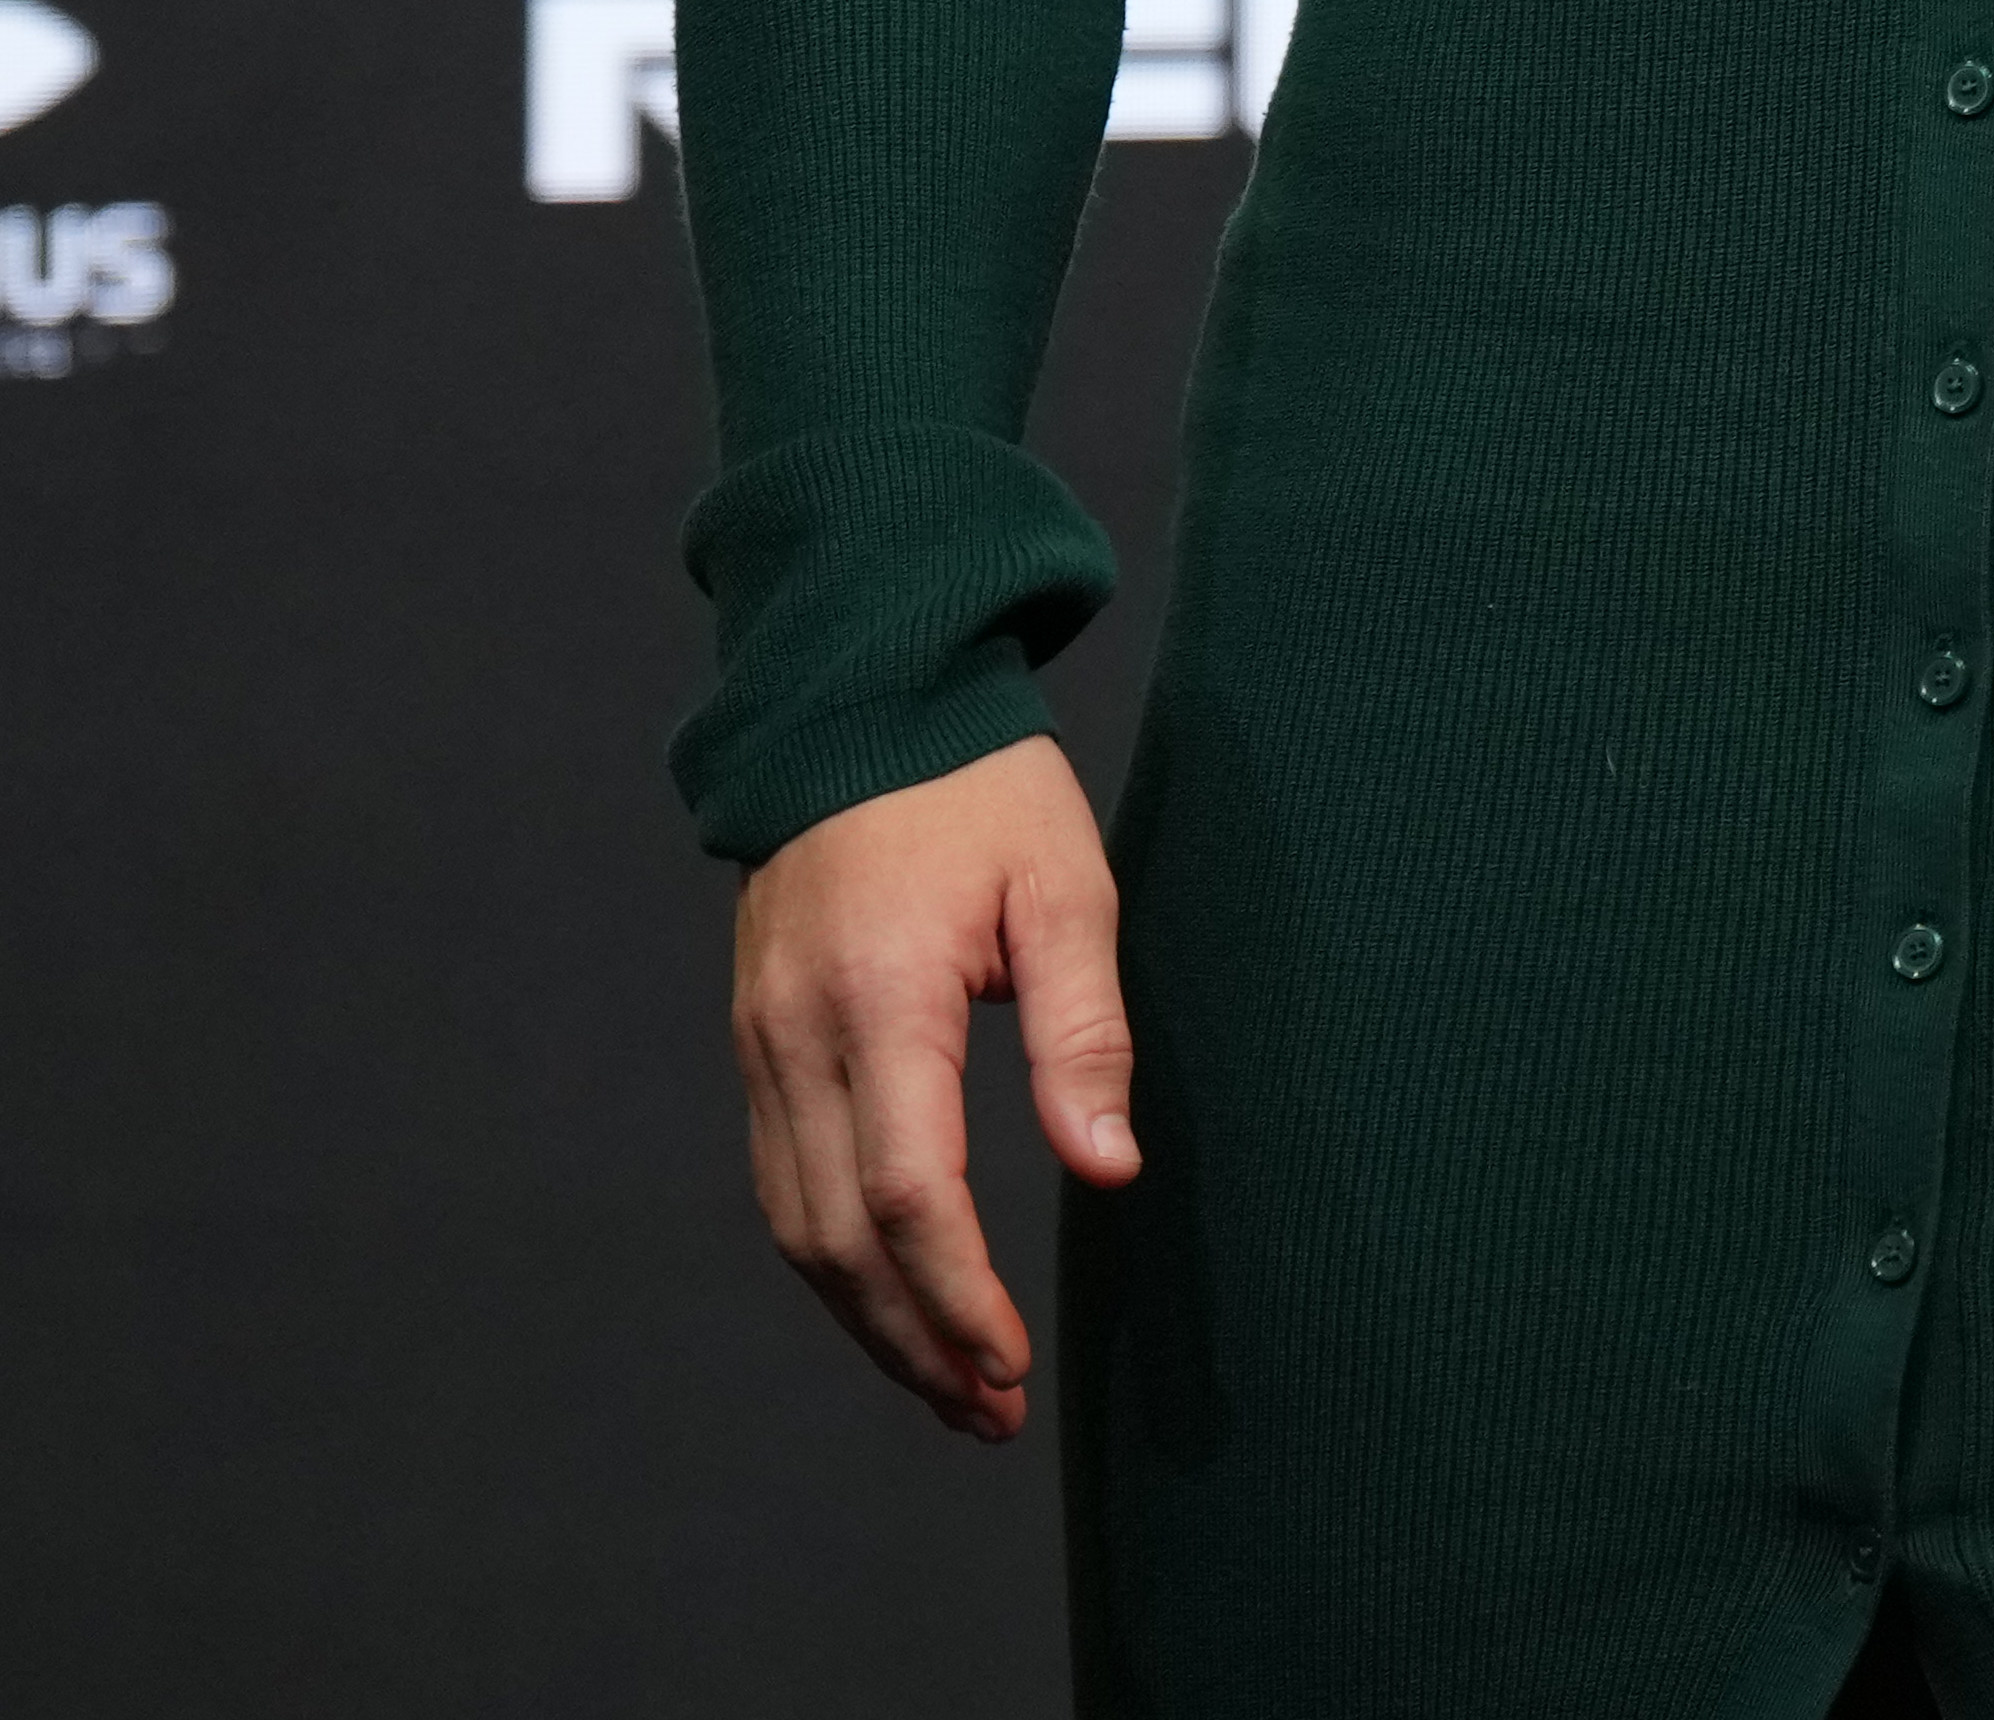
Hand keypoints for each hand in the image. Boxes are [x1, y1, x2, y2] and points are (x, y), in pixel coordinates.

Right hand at [729, 731, 1140, 1438]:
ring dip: (869, 1320)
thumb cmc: (982, 791)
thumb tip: (1109, 1172)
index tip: (1012, 1367)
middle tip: (992, 1413)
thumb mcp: (1066, 890)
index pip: (913, 1193)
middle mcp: (798, 1039)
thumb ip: (1085, 1035)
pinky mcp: (758, 1043)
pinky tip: (894, 1297)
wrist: (858, 707)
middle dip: (914, 1341)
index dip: (960, 1296)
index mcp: (881, 1000)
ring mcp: (762, 1045)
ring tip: (951, 1386)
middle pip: (841, 1239)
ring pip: (798, 1227)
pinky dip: (836, 1260)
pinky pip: (784, 1182)